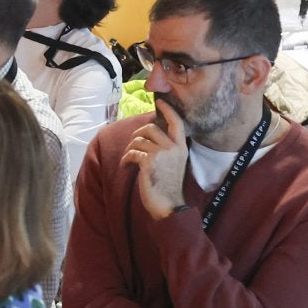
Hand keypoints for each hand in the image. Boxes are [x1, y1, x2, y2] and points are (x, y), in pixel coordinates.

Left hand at [122, 100, 188, 218]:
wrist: (168, 204)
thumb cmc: (168, 184)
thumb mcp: (174, 162)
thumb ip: (167, 148)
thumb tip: (151, 133)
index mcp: (181, 147)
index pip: (176, 122)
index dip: (167, 110)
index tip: (160, 102)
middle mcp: (173, 148)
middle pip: (149, 128)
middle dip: (137, 135)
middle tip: (134, 146)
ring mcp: (162, 154)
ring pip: (138, 140)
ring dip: (130, 149)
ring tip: (131, 160)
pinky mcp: (149, 162)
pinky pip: (132, 152)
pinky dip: (126, 159)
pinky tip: (126, 166)